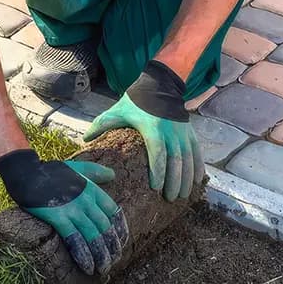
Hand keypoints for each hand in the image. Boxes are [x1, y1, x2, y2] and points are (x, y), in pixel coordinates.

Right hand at [0, 149, 128, 275]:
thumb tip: (112, 175)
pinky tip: (87, 267)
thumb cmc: (50, 171)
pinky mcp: (58, 217)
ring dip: (100, 256)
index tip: (121, 243)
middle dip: (111, 247)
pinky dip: (83, 255)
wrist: (27, 173)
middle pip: (105, 228)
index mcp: (92, 189)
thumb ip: (95, 172)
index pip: (114, 212)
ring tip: (102, 269)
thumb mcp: (77, 167)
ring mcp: (72, 209)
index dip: (119, 230)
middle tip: (113, 262)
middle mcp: (86, 200)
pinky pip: (74, 239)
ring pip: (93, 236)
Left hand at [83, 61, 203, 201]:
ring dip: (187, 178)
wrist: (159, 85)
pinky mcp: (190, 132)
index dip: (158, 171)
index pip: (158, 153)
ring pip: (189, 158)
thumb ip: (101, 125)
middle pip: (176, 160)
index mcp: (153, 128)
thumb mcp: (117, 111)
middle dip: (175, 181)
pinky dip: (198, 167)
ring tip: (182, 195)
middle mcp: (171, 131)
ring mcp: (182, 132)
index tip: (156, 188)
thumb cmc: (135, 101)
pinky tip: (197, 181)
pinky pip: (197, 152)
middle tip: (170, 198)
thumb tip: (84, 140)